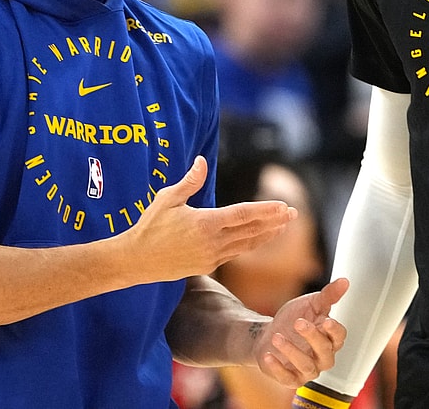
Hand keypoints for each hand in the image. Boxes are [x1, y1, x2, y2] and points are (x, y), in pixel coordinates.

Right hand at [123, 156, 298, 282]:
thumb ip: (189, 182)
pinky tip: (257, 239)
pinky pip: (234, 253)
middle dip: (274, 222)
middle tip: (293, 213)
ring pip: (246, 245)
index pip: (243, 215)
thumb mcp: (167, 198)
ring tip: (283, 226)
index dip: (265, 210)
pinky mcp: (207, 267)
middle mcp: (212, 242)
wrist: (135, 261)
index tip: (283, 206)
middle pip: (251, 231)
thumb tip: (201, 161)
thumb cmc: (149, 226)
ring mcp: (211, 257)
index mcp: (205, 223)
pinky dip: (249, 245)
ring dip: (266, 235)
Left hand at [257, 278, 348, 386]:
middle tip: (298, 322)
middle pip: (325, 352)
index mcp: (330, 338)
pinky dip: (278, 368)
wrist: (268, 334)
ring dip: (292, 351)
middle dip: (312, 337)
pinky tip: (268, 355)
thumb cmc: (294, 319)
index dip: (334, 331)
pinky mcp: (290, 379)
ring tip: (277, 337)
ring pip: (306, 366)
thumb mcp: (310, 304)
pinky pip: (287, 378)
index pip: (339, 337)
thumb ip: (328, 295)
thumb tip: (345, 281)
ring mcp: (307, 370)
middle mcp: (322, 357)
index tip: (326, 321)